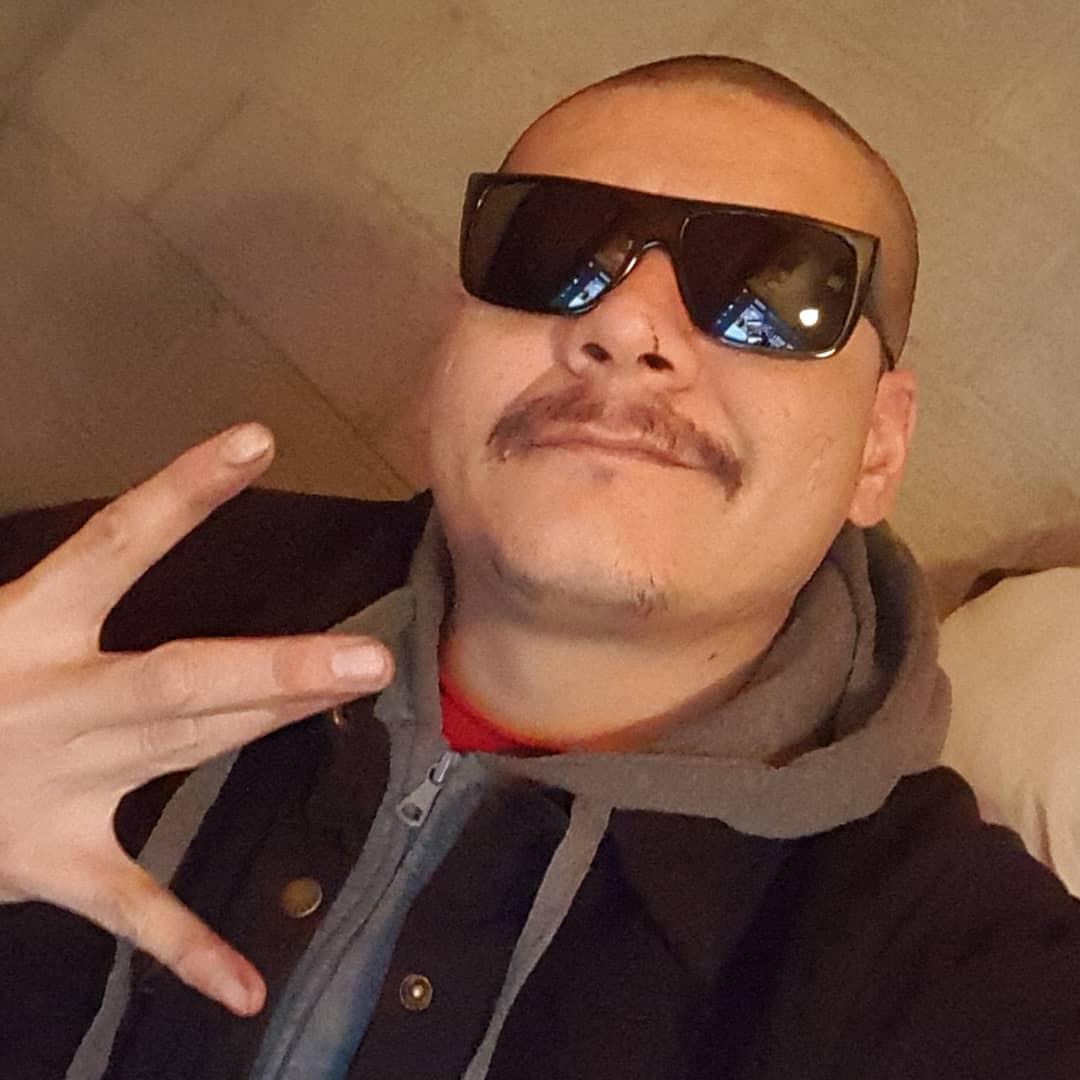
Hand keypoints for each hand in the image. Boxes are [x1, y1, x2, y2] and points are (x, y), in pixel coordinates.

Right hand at [0, 424, 393, 1015]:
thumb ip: (58, 594)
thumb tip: (108, 546)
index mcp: (20, 628)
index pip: (115, 543)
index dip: (185, 492)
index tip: (257, 441)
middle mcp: (48, 703)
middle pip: (179, 680)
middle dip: (272, 672)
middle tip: (367, 659)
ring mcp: (53, 789)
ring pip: (186, 748)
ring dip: (272, 721)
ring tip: (360, 686)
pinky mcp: (47, 863)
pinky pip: (128, 912)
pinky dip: (186, 951)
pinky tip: (248, 989)